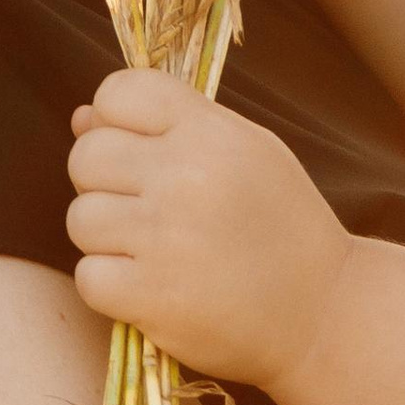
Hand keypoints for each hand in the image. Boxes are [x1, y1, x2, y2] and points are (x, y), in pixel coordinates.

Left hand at [66, 68, 354, 392]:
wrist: (324, 312)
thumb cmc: (281, 224)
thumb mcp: (246, 153)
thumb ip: (169, 127)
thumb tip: (80, 118)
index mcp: (212, 132)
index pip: (118, 92)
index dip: (112, 120)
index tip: (138, 151)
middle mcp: (186, 176)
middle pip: (86, 157)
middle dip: (104, 183)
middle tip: (145, 210)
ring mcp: (167, 237)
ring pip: (81, 219)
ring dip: (107, 239)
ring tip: (154, 251)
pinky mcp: (152, 296)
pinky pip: (88, 277)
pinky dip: (112, 287)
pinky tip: (151, 287)